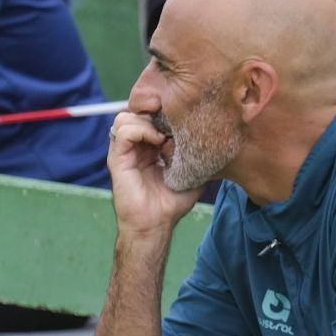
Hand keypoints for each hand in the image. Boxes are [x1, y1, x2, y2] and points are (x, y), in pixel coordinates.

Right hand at [107, 109, 202, 233]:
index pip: (149, 116)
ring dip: (147, 121)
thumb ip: (198, 157)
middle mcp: (135, 146)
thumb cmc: (172, 203)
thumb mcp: (193, 174)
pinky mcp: (117, 159)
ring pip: (126, 117)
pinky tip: (157, 141)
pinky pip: (122, 131)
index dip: (164, 112)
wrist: (156, 224)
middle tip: (173, 125)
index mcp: (149, 147)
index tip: (182, 119)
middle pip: (137, 112)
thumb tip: (218, 143)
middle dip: (155, 113)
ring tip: (163, 136)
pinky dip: (140, 130)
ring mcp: (125, 152)